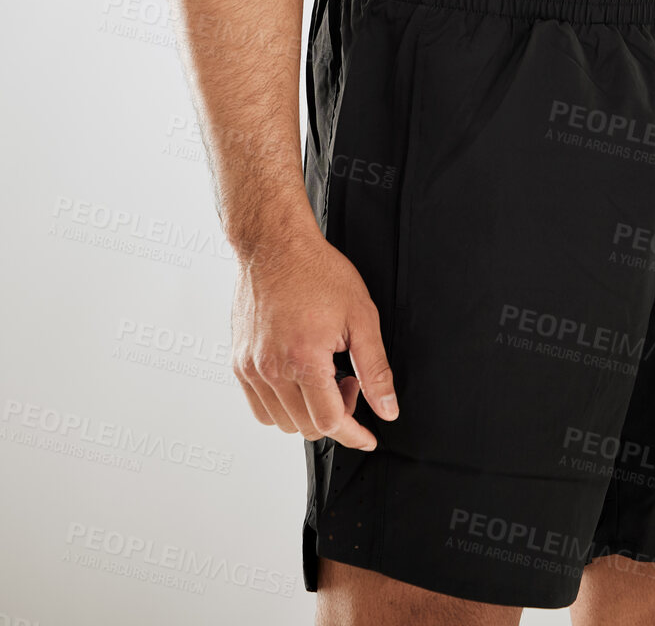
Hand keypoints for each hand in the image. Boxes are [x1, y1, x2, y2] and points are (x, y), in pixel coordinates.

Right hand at [231, 227, 398, 445]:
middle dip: (335, 415)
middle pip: (306, 427)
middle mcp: (271, 369)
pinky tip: (298, 379)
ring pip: (281, 422)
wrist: (274, 245)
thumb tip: (387, 408)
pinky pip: (259, 407)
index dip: (354, 434)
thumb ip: (375, 369)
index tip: (367, 437)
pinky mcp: (239, 362)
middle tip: (347, 381)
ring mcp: (251, 368)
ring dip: (308, 413)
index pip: (329, 422)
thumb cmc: (315, 271)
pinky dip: (282, 406)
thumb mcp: (361, 316)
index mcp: (303, 359)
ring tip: (322, 375)